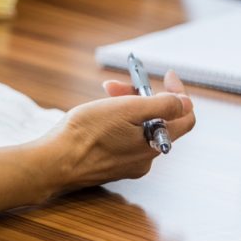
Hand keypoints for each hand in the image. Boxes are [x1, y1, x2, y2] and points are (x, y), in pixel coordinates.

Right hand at [44, 71, 195, 193]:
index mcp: (156, 142)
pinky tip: (99, 115)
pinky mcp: (112, 164)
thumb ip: (162, 106)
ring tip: (105, 94)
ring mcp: (129, 162)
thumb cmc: (86, 134)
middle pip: (159, 119)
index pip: (185, 116)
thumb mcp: (127, 109)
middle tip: (120, 84)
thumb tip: (186, 103)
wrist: (55, 162)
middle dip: (143, 95)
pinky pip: (124, 138)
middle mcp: (147, 156)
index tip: (167, 76)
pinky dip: (117, 122)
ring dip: (127, 106)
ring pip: (140, 127)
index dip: (179, 93)